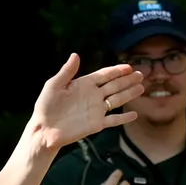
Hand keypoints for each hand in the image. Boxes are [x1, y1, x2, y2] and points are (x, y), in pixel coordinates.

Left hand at [28, 54, 145, 152]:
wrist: (44, 129)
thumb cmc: (46, 106)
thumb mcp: (54, 85)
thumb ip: (67, 71)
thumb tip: (75, 55)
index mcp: (84, 84)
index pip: (104, 75)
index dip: (117, 71)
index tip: (128, 67)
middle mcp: (93, 96)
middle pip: (115, 86)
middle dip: (128, 80)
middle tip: (141, 74)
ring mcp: (96, 110)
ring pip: (117, 100)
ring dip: (129, 94)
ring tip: (141, 88)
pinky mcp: (96, 124)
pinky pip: (113, 120)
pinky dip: (124, 118)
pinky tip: (134, 114)